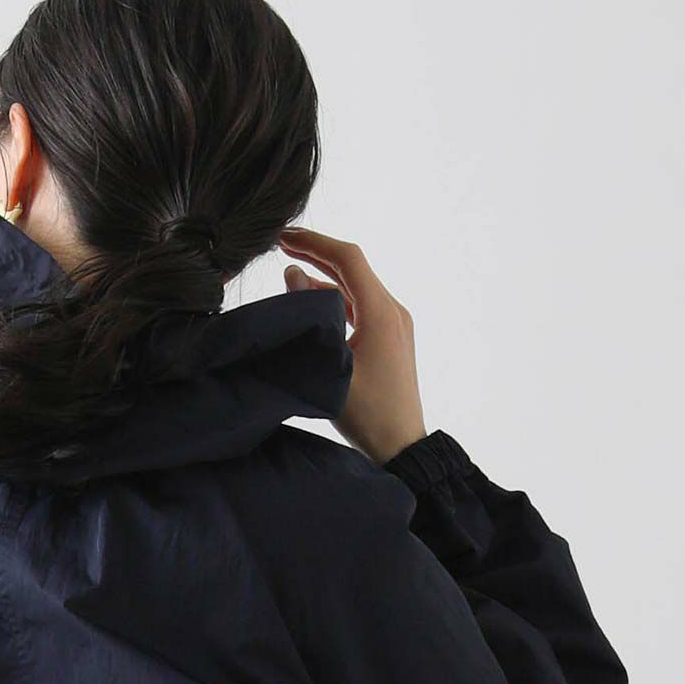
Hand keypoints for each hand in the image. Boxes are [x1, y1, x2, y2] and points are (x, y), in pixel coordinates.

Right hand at [280, 228, 426, 465]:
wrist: (401, 447)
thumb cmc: (367, 414)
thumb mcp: (330, 365)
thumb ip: (310, 319)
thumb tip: (293, 277)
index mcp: (382, 313)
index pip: (348, 259)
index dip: (315, 242)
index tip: (284, 236)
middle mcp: (392, 312)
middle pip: (353, 269)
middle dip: (317, 254)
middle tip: (283, 244)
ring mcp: (394, 325)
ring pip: (356, 288)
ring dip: (324, 278)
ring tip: (290, 272)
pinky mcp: (391, 340)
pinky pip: (361, 307)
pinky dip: (335, 299)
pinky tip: (313, 303)